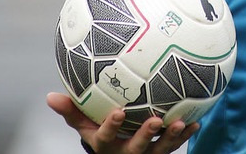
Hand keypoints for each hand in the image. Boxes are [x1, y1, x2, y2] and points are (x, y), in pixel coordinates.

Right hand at [46, 92, 198, 153]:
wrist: (116, 153)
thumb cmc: (100, 132)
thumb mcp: (84, 125)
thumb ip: (71, 111)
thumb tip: (50, 96)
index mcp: (105, 145)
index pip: (104, 139)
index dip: (111, 127)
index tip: (118, 111)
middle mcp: (124, 153)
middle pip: (135, 149)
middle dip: (145, 136)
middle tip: (156, 120)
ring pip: (158, 151)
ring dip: (170, 138)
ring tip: (180, 123)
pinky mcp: (159, 153)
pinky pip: (173, 146)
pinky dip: (184, 135)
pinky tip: (195, 122)